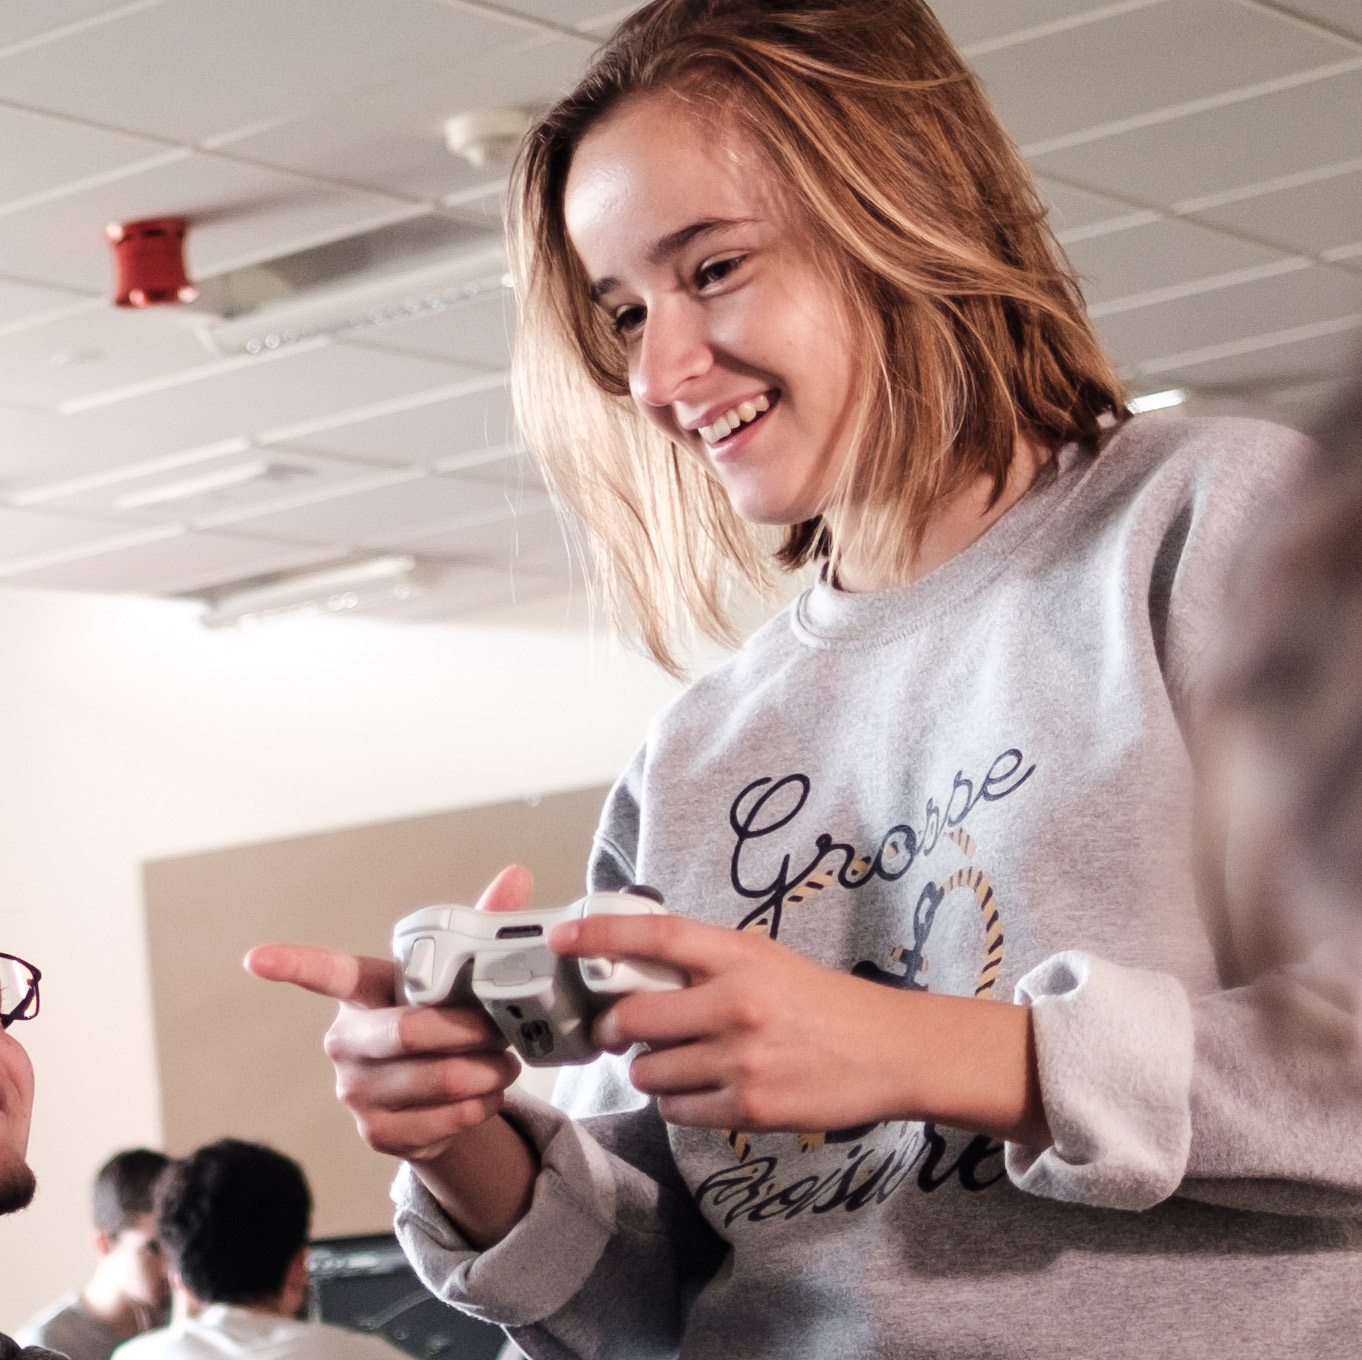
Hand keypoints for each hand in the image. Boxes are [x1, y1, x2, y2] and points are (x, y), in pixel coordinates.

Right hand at [244, 865, 540, 1246]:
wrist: (450, 1096)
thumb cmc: (449, 1018)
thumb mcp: (464, 975)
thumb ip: (483, 929)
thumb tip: (517, 875)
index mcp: (365, 990)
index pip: (325, 974)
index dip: (291, 964)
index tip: (255, 958)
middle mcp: (347, 1040)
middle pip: (407, 1032)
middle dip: (466, 1031)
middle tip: (501, 1030)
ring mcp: (356, 1091)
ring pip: (434, 1081)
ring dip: (484, 1073)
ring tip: (505, 1063)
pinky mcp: (376, 1133)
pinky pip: (440, 1121)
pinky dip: (478, 1108)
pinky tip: (487, 1095)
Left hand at [551, 912, 1048, 1145]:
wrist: (888, 1050)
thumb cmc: (821, 1001)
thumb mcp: (766, 960)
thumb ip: (706, 961)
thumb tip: (635, 965)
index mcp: (740, 955)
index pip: (657, 934)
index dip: (601, 933)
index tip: (560, 936)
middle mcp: (737, 1003)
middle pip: (634, 1015)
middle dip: (614, 1028)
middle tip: (616, 1029)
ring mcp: (742, 1059)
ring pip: (649, 1069)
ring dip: (647, 1067)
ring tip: (676, 1059)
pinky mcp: (749, 1107)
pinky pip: (677, 1109)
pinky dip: (676, 1101)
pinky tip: (702, 1086)